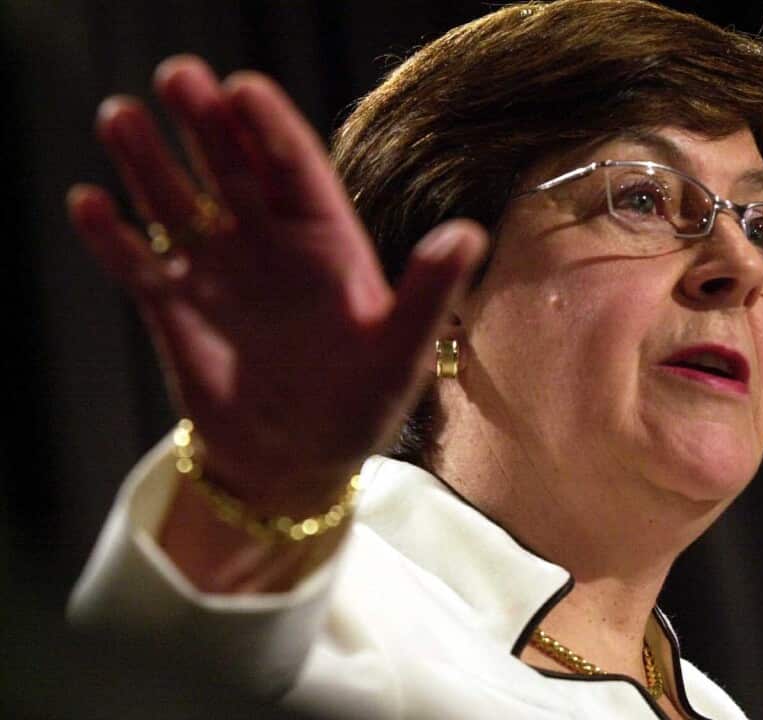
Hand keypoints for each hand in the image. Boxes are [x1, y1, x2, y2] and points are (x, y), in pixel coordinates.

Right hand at [67, 55, 485, 513]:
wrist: (297, 464)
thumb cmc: (361, 406)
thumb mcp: (402, 352)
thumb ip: (429, 292)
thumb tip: (469, 233)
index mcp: (327, 244)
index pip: (295, 169)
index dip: (270, 128)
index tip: (244, 88)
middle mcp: (269, 244)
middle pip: (232, 168)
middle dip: (207, 123)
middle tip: (180, 75)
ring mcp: (218, 271)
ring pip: (178, 203)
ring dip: (149, 162)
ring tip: (121, 118)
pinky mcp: (173, 306)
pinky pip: (138, 263)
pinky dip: (111, 236)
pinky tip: (88, 203)